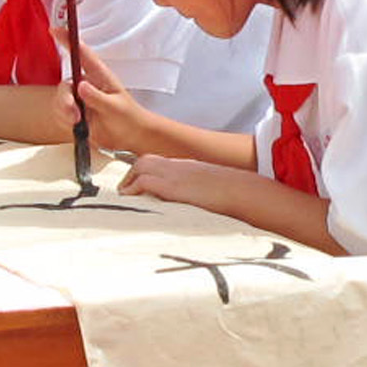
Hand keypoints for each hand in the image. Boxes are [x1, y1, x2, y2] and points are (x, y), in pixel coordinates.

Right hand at [69, 43, 152, 149]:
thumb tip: (81, 86)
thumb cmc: (129, 117)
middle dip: (65, 100)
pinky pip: (59, 113)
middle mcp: (87, 85)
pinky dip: (64, 121)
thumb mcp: (115, 107)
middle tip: (74, 113)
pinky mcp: (75, 113)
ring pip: (60, 100)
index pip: (81, 53)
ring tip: (78, 122)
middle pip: (65, 85)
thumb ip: (97, 98)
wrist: (131, 136)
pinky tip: (77, 126)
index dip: (67, 40)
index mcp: (99, 76)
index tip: (54, 30)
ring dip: (64, 112)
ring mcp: (80, 99)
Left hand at [120, 154, 244, 214]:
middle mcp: (178, 166)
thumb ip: (195, 193)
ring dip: (129, 180)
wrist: (241, 191)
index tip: (136, 185)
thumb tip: (190, 206)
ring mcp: (175, 173)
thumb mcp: (210, 190)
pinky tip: (131, 198)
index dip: (143, 173)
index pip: (158, 163)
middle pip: (146, 160)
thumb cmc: (230, 194)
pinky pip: (144, 181)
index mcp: (187, 167)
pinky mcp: (173, 185)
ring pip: (141, 165)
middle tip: (126, 190)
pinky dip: (134, 188)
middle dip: (132, 174)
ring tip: (125, 195)